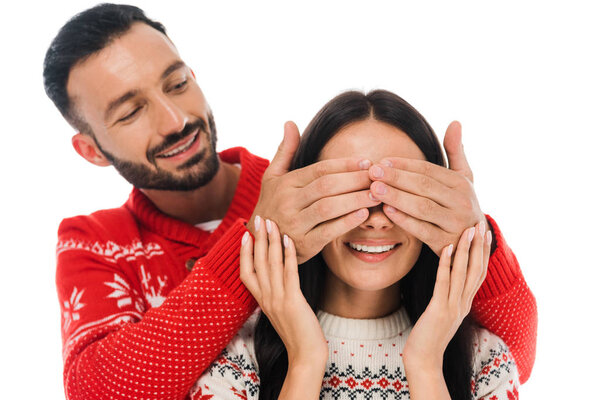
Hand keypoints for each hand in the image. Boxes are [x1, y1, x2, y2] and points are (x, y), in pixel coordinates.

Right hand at [240, 216, 327, 366]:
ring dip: (271, 241)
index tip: (246, 233)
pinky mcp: (292, 301)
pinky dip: (288, 254)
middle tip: (259, 217)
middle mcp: (266, 298)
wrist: (305, 356)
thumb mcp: (281, 311)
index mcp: (261, 301)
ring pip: (271, 264)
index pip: (245, 272)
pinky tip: (289, 240)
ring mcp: (277, 299)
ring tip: (272, 222)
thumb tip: (279, 277)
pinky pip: (289, 273)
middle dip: (258, 238)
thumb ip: (276, 294)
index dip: (244, 252)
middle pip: (257, 262)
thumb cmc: (297, 333)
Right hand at [249, 121, 379, 262]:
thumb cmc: (271, 205)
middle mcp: (288, 202)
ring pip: (328, 208)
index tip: (367, 163)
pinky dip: (346, 223)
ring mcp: (295, 224)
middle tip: (377, 178)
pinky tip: (363, 215)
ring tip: (376, 195)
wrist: (260, 242)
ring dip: (355, 200)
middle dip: (355, 180)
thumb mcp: (272, 177)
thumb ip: (285, 151)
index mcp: (286, 183)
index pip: (320, 170)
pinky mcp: (303, 244)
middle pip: (326, 186)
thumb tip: (290, 123)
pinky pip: (327, 232)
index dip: (345, 165)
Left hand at [368, 121, 487, 255]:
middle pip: (423, 186)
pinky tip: (387, 211)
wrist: (474, 241)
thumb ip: (455, 151)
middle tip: (373, 172)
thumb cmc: (460, 204)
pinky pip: (422, 230)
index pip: (428, 170)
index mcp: (461, 183)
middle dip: (396, 178)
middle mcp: (460, 201)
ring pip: (422, 207)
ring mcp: (454, 223)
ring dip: (397, 197)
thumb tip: (455, 122)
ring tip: (375, 189)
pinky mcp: (445, 242)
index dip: (404, 165)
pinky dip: (404, 220)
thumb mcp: (464, 177)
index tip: (382, 161)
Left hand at [403, 221, 491, 371]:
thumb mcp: (442, 311)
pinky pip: (444, 283)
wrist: (424, 360)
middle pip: (476, 270)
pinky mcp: (439, 310)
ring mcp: (453, 307)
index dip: (483, 252)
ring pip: (463, 273)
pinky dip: (446, 263)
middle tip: (481, 223)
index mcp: (465, 303)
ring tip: (467, 229)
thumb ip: (448, 295)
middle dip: (479, 246)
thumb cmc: (428, 334)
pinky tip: (446, 247)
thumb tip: (446, 277)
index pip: (479, 273)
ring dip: (466, 249)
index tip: (485, 232)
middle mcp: (463, 303)